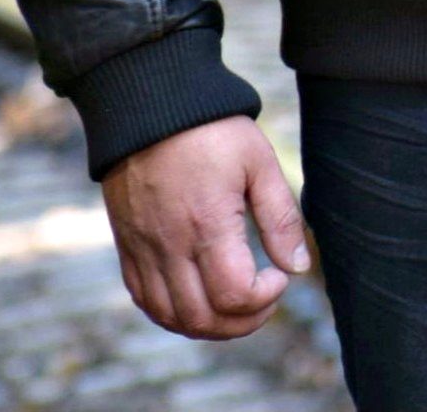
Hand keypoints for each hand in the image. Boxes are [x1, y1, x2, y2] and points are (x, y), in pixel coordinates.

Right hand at [101, 114, 310, 339]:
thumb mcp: (258, 161)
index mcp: (207, 223)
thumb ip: (280, 216)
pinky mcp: (128, 244)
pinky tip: (196, 299)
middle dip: (242, 323)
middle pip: (202, 319)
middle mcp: (170, 244)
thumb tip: (299, 266)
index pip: (233, 296)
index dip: (264, 300)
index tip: (279, 276)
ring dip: (208, 326)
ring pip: (171, 317)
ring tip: (235, 305)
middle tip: (264, 299)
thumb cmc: (210, 128)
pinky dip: (172, 314)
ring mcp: (143, 248)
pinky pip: (144, 299)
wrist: (148, 101)